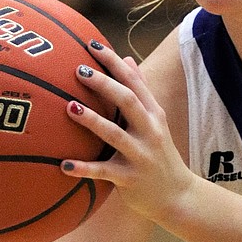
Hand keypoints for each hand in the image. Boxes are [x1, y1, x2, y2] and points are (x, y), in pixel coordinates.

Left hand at [61, 42, 195, 224]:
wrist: (178, 196)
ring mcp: (140, 155)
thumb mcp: (156, 121)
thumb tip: (127, 58)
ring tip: (69, 108)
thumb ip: (141, 91)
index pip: (134, 82)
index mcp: (153, 114)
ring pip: (115, 134)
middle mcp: (149, 131)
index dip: (114, 63)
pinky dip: (84, 169)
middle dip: (103, 84)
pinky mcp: (130, 179)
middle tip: (78, 70)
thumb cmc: (160, 154)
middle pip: (127, 101)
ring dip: (92, 121)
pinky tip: (63, 165)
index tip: (92, 45)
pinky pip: (104, 172)